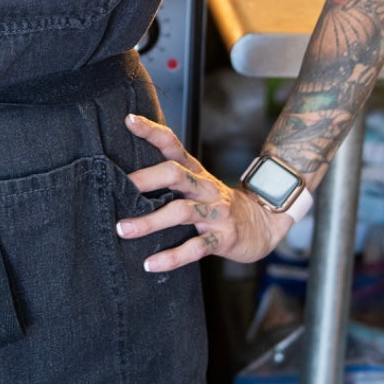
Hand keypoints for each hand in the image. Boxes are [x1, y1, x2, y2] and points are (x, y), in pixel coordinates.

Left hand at [116, 112, 291, 269]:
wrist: (262, 224)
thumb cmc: (217, 204)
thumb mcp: (198, 185)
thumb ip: (171, 179)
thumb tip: (126, 178)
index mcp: (195, 172)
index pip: (173, 144)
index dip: (152, 131)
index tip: (129, 120)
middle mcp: (205, 187)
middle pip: (175, 174)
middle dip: (146, 179)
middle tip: (121, 187)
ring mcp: (215, 212)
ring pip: (180, 212)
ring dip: (150, 221)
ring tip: (123, 229)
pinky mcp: (222, 238)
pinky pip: (195, 247)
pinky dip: (171, 257)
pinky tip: (150, 263)